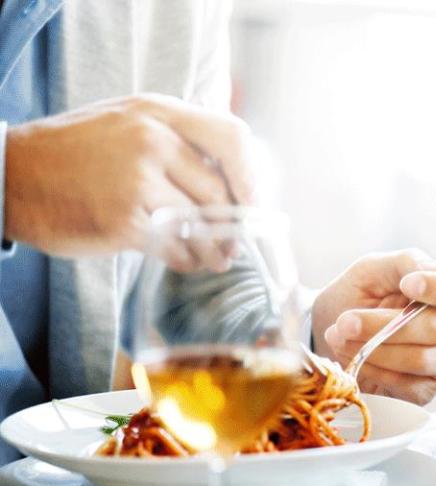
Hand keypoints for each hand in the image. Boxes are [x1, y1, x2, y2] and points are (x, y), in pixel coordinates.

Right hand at [4, 93, 253, 257]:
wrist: (11, 177)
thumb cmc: (75, 154)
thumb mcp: (126, 123)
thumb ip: (174, 140)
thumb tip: (231, 177)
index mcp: (157, 113)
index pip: (231, 136)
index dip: (250, 174)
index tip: (252, 200)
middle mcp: (151, 141)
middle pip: (220, 189)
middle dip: (234, 224)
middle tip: (235, 243)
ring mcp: (138, 181)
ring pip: (202, 223)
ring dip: (214, 249)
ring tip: (216, 259)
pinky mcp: (124, 221)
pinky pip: (175, 247)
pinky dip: (187, 260)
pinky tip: (186, 262)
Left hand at [311, 249, 435, 404]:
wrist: (329, 329)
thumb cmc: (358, 294)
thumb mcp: (373, 269)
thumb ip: (404, 263)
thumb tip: (428, 270)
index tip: (408, 284)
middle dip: (386, 324)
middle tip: (346, 320)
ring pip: (422, 359)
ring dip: (374, 348)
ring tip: (340, 338)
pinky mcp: (426, 390)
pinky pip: (408, 385)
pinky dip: (374, 370)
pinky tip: (355, 359)